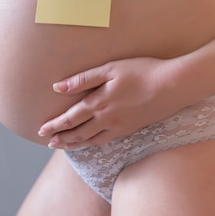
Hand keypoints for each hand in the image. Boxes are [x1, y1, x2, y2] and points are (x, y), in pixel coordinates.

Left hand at [38, 57, 189, 149]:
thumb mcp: (111, 68)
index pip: (70, 117)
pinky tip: (91, 143)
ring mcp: (119, 126)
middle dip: (61, 137)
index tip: (41, 130)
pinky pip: (106, 140)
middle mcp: (106, 118)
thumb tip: (58, 87)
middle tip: (48, 142)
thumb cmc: (142, 71)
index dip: (55, 124)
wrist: (172, 86)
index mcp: (99, 101)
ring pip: (91, 139)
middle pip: (78, 131)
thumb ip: (83, 79)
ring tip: (64, 147)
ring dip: (75, 144)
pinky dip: (93, 144)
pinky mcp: (131, 128)